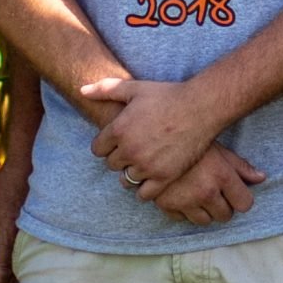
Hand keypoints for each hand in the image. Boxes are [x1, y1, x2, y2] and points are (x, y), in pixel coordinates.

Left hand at [0, 159, 29, 282]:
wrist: (32, 163)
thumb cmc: (8, 183)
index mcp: (10, 231)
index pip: (4, 264)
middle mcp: (24, 234)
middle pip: (19, 268)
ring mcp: (36, 231)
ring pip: (30, 261)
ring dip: (24, 279)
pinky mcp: (43, 225)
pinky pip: (37, 250)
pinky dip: (33, 263)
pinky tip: (33, 271)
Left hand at [83, 78, 223, 186]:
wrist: (200, 108)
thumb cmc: (167, 95)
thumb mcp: (134, 88)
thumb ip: (105, 89)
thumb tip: (82, 91)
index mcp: (118, 130)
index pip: (98, 149)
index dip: (107, 145)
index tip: (118, 141)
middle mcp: (129, 150)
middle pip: (112, 165)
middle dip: (120, 158)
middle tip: (134, 150)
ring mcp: (147, 166)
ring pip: (126, 180)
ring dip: (132, 173)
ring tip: (143, 164)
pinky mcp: (164, 177)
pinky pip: (144, 194)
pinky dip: (145, 189)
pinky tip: (152, 179)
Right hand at [141, 143, 266, 225]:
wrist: (154, 135)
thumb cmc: (191, 138)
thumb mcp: (219, 149)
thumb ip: (240, 166)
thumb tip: (261, 178)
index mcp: (222, 176)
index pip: (244, 204)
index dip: (241, 198)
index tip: (236, 193)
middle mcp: (205, 191)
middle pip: (225, 215)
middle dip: (223, 206)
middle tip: (215, 192)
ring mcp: (185, 200)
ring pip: (204, 221)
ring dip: (205, 211)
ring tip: (199, 194)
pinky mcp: (166, 205)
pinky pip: (182, 219)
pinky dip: (184, 211)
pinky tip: (182, 195)